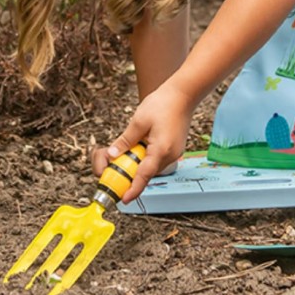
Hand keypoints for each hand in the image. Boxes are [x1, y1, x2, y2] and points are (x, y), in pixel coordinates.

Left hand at [103, 80, 194, 203]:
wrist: (183, 94)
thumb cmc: (163, 104)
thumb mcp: (139, 121)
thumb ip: (125, 140)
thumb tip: (113, 155)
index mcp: (161, 150)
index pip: (144, 176)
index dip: (133, 190)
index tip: (123, 200)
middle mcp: (169, 156)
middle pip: (146, 172)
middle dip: (129, 172)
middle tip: (111, 164)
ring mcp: (173, 153)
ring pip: (150, 165)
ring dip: (137, 163)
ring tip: (124, 151)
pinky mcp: (173, 149)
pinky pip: (156, 158)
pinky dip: (145, 157)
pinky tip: (138, 145)